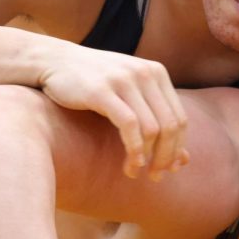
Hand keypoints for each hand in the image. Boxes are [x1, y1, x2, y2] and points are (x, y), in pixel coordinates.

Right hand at [38, 45, 188, 179]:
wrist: (54, 61)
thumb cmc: (93, 84)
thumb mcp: (129, 96)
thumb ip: (155, 120)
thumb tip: (185, 160)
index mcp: (157, 73)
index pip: (180, 119)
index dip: (177, 149)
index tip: (168, 169)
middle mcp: (145, 73)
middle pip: (171, 126)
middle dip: (166, 157)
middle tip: (155, 177)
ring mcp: (124, 80)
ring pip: (153, 128)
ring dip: (148, 158)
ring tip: (136, 172)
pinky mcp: (102, 90)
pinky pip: (129, 125)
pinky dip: (134, 149)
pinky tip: (131, 163)